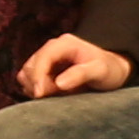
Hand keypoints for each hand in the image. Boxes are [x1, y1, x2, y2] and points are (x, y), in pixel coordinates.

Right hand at [16, 33, 132, 98]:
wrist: (113, 70)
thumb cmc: (109, 69)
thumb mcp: (100, 71)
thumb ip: (81, 74)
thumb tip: (59, 83)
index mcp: (64, 44)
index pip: (42, 58)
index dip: (37, 76)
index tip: (40, 94)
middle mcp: (52, 48)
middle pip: (30, 66)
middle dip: (38, 84)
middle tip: (57, 94)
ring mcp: (47, 59)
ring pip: (26, 74)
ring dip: (36, 87)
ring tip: (57, 93)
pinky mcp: (44, 70)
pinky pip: (29, 81)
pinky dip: (36, 89)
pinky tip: (53, 93)